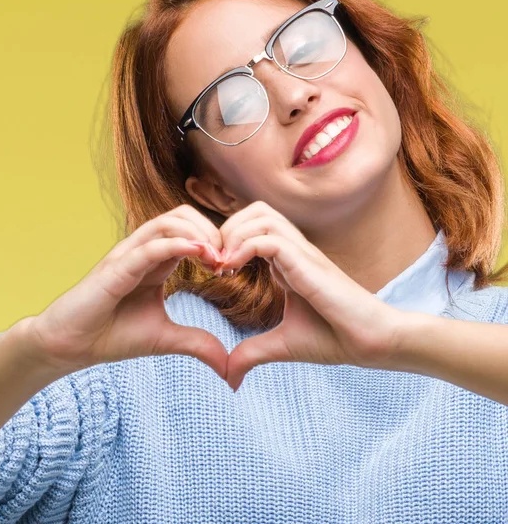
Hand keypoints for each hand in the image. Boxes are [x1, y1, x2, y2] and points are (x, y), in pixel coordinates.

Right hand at [23, 205, 229, 377]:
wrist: (70, 346)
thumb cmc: (112, 335)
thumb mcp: (166, 339)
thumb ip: (198, 344)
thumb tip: (229, 366)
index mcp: (157, 261)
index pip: (191, 231)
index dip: (216, 242)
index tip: (231, 267)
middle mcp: (143, 250)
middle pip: (183, 215)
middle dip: (212, 230)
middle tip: (227, 260)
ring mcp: (128, 255)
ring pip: (168, 221)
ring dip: (199, 233)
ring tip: (217, 258)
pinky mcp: (115, 267)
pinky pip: (150, 246)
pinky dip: (177, 244)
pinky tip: (200, 254)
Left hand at [216, 201, 405, 391]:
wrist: (372, 343)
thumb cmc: (334, 338)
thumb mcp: (281, 345)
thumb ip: (251, 353)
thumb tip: (228, 377)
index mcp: (288, 261)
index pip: (254, 226)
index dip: (228, 240)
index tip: (215, 271)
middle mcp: (294, 250)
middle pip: (256, 210)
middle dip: (227, 229)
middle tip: (216, 262)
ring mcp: (303, 254)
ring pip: (262, 215)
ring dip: (233, 234)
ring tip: (223, 266)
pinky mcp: (308, 264)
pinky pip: (270, 239)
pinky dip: (244, 248)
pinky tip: (233, 272)